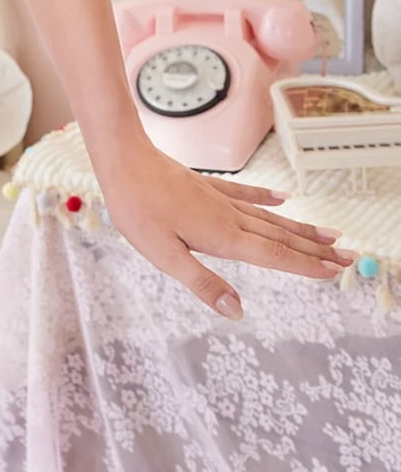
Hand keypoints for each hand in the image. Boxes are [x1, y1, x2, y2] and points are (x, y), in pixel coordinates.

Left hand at [96, 136, 355, 317]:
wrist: (123, 159)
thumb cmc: (137, 208)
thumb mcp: (163, 255)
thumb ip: (202, 283)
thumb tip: (237, 312)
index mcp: (222, 236)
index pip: (274, 256)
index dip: (306, 266)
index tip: (336, 272)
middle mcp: (229, 216)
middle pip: (281, 237)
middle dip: (315, 250)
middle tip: (349, 259)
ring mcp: (219, 199)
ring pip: (269, 217)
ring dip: (300, 228)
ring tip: (329, 235)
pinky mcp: (206, 186)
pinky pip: (245, 194)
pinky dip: (267, 198)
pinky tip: (283, 200)